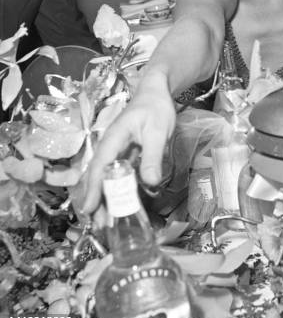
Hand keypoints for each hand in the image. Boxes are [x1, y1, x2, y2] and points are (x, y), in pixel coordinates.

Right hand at [82, 75, 175, 212]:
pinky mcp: (124, 153)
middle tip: (100, 224)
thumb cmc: (156, 109)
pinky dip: (115, 189)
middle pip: (98, 176)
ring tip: (106, 220)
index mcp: (113, 138)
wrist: (157, 92)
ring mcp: (116, 150)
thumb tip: (150, 183)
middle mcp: (110, 146)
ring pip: (105, 176)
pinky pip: (116, 174)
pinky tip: (119, 203)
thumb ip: (153, 157)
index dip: (93, 188)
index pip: (99, 167)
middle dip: (97, 199)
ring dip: (105, 197)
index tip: (89, 208)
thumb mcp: (158, 132)